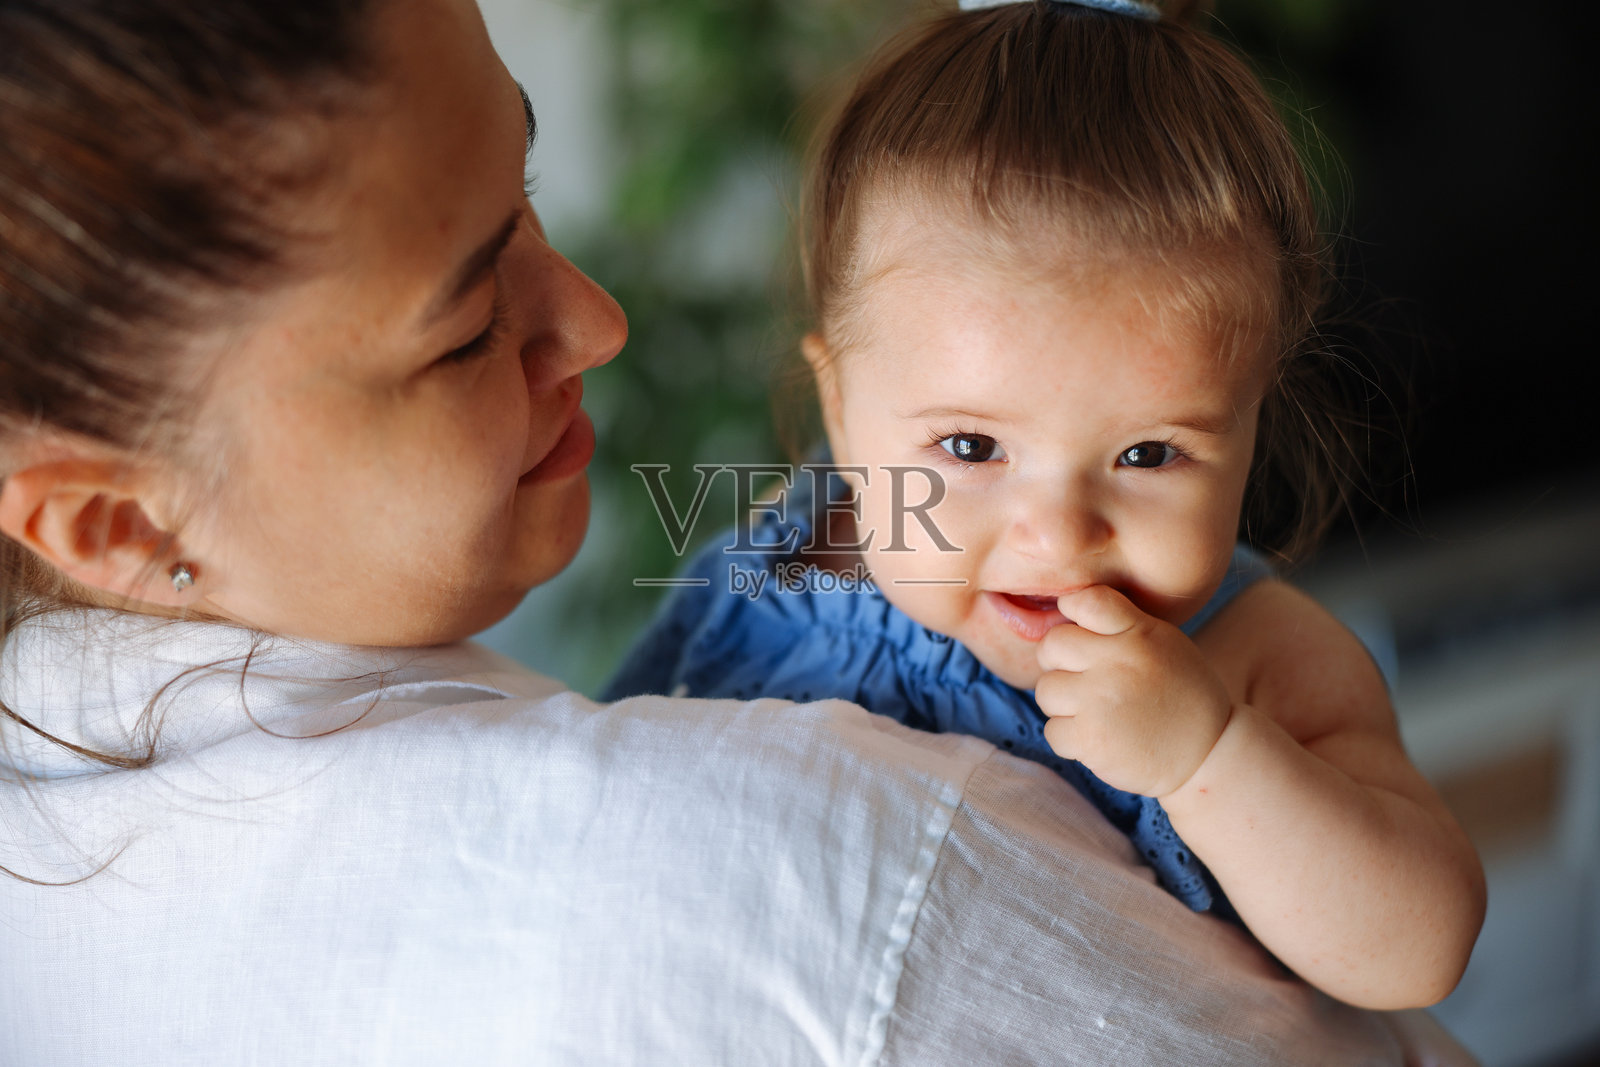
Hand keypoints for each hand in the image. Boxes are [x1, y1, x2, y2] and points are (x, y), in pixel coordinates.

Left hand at [1034, 586, 1233, 798]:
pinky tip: (1098, 738)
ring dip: (1063, 704)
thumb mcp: (1164, 643)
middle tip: (1083, 680)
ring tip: (1095, 712)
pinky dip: (1069, 738)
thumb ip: (1121, 624)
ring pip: (1046, 690)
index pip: (1086, 601)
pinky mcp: (1092, 739)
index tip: (1082, 633)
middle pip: (1052, 646)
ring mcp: (1102, 701)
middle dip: (1059, 663)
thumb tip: (1065, 609)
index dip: (1072, 611)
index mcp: (1140, 633)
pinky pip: (1052, 730)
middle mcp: (1119, 662)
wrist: (1209, 754)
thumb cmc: (1181, 694)